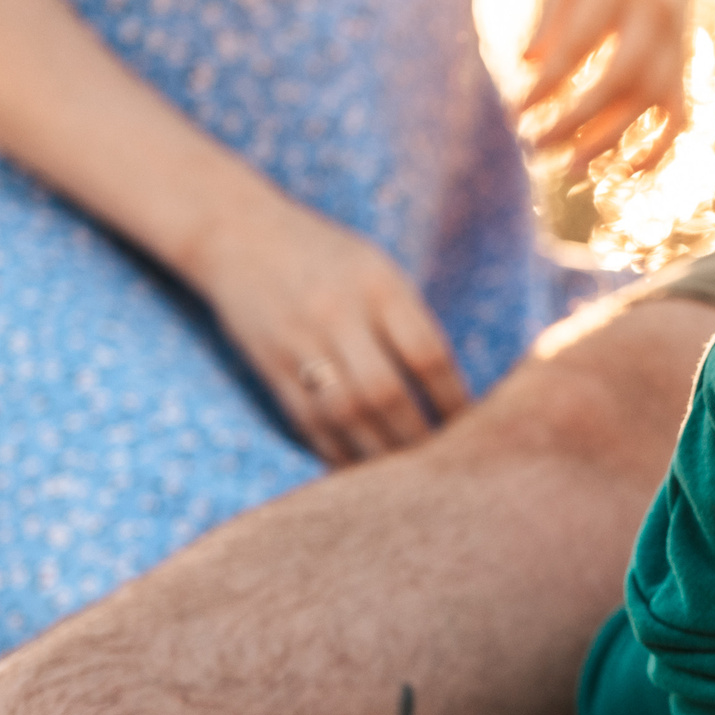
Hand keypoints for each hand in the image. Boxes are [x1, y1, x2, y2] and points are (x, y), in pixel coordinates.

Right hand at [189, 196, 472, 464]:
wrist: (237, 235)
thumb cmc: (328, 256)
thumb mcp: (379, 270)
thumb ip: (411, 320)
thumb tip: (452, 391)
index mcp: (378, 285)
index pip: (427, 354)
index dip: (454, 399)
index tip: (477, 428)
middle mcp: (337, 314)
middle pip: (385, 392)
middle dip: (418, 436)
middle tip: (444, 467)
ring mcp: (298, 342)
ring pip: (345, 414)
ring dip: (379, 454)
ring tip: (407, 480)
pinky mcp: (268, 366)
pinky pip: (307, 421)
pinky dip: (337, 451)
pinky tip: (360, 472)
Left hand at [520, 0, 690, 177]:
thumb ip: (549, 23)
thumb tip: (526, 71)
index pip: (583, 42)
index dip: (550, 80)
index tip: (517, 109)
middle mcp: (657, 15)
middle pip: (621, 77)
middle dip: (578, 117)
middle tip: (536, 145)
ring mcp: (676, 44)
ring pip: (651, 100)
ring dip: (610, 138)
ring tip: (569, 168)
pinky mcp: (684, 68)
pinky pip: (680, 115)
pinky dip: (659, 147)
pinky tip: (627, 171)